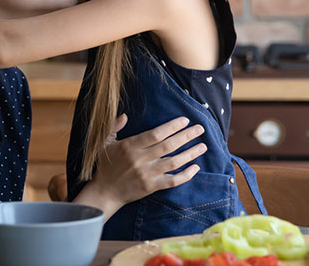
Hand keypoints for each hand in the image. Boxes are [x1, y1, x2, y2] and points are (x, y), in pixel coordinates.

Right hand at [79, 115, 206, 217]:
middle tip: (200, 129)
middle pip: (169, 145)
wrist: (105, 192)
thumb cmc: (106, 165)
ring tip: (203, 146)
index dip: (172, 126)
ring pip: (174, 162)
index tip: (185, 120)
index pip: (156, 134)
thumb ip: (114, 127)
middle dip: (187, 136)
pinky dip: (186, 175)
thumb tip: (125, 115)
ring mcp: (147, 174)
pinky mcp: (152, 187)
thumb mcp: (105, 143)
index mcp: (130, 146)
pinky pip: (172, 181)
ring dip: (190, 153)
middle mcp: (140, 159)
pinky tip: (195, 167)